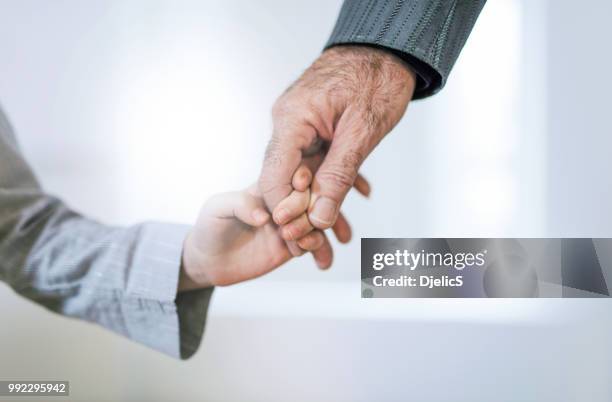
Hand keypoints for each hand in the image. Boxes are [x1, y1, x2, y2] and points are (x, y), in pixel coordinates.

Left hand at [179, 168, 323, 288]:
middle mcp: (284, 203)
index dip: (301, 179)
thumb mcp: (217, 208)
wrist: (208, 261)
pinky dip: (321, 249)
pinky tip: (315, 257)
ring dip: (320, 230)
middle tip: (296, 226)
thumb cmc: (210, 227)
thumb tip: (264, 215)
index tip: (300, 188)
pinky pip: (315, 244)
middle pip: (312, 197)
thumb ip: (239, 205)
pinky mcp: (293, 246)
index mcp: (269, 186)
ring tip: (306, 243)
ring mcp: (291, 224)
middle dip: (311, 208)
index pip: (293, 176)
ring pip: (318, 220)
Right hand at [259, 45, 415, 252]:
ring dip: (321, 201)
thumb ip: (339, 176)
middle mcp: (288, 121)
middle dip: (303, 214)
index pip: (274, 176)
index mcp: (292, 119)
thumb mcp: (363, 132)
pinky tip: (361, 195)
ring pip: (303, 172)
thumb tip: (318, 218)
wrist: (388, 49)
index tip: (302, 240)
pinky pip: (318, 159)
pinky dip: (334, 179)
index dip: (285, 211)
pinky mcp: (313, 125)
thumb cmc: (378, 79)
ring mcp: (299, 122)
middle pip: (285, 178)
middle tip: (320, 247)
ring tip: (342, 234)